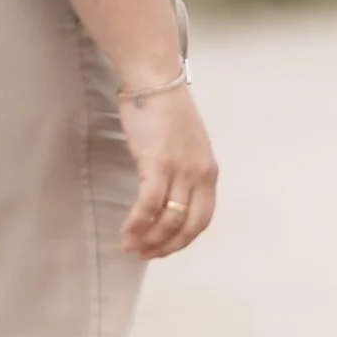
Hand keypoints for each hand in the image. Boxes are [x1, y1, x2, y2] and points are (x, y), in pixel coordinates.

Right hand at [119, 82, 218, 258]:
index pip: (202, 220)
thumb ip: (182, 171)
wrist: (155, 80)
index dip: (183, 241)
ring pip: (168, 219)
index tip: (164, 250)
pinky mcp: (158, 163)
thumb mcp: (184, 146)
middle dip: (165, 247)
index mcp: (209, 172)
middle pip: (187, 226)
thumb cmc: (164, 111)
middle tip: (144, 256)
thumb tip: (166, 196)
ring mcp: (181, 170)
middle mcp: (200, 174)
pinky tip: (126, 233)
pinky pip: (149, 204)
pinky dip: (137, 223)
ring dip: (148, 239)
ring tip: (130, 247)